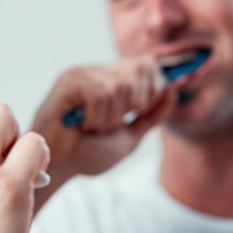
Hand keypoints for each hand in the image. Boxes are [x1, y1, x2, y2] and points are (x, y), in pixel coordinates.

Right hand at [31, 55, 176, 202]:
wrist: (60, 167)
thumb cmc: (88, 153)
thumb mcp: (130, 136)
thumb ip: (152, 115)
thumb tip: (173, 91)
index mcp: (113, 81)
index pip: (148, 65)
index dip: (156, 86)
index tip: (141, 111)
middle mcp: (99, 72)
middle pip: (140, 70)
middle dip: (135, 104)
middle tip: (113, 124)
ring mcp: (84, 74)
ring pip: (121, 87)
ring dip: (111, 119)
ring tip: (93, 128)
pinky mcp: (70, 81)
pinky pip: (101, 95)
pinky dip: (96, 118)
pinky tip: (81, 125)